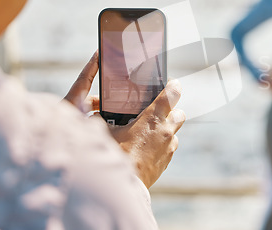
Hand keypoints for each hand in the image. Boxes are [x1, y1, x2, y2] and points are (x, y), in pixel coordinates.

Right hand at [65, 52, 185, 187]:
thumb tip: (92, 110)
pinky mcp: (166, 161)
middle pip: (179, 113)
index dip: (173, 86)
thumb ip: (101, 117)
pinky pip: (169, 147)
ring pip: (175, 132)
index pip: (172, 94)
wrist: (121, 187)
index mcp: (153, 118)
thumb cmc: (113, 156)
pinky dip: (161, 145)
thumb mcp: (104, 132)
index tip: (171, 83)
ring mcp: (168, 148)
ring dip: (166, 130)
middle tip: (156, 112)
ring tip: (148, 132)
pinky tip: (145, 147)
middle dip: (171, 111)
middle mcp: (166, 131)